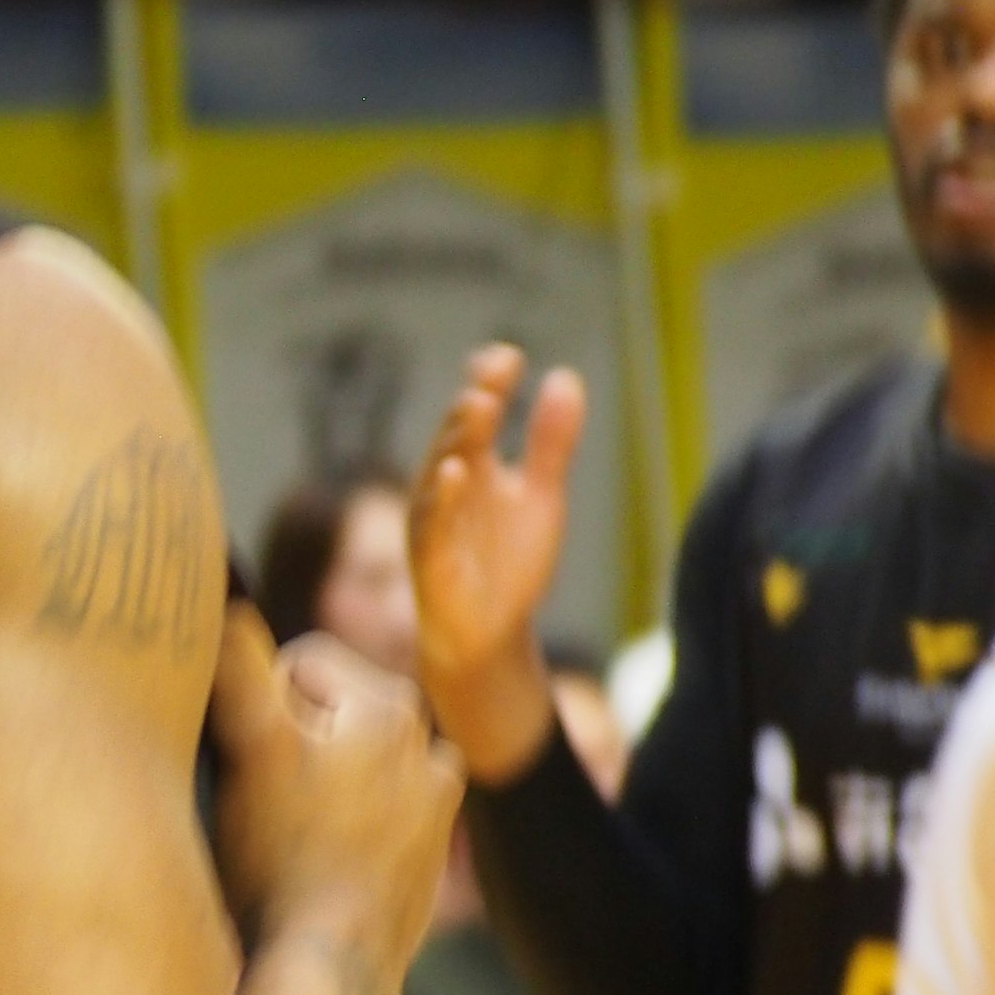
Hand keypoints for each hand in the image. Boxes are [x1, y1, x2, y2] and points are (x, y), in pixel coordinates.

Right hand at [210, 614, 463, 984]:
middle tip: (262, 808)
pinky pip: (368, 816)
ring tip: (288, 840)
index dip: (253, 708)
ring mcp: (433, 807)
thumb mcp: (248, 745)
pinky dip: (345, 829)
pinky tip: (318, 866)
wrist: (326, 976)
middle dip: (289, 746)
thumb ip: (237, 659)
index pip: (295, 665)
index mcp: (394, 706)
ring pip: (342, 766)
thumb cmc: (281, 860)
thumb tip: (227, 599)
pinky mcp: (426, 857)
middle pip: (323, 715)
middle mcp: (430, 747)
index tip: (244, 764)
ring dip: (316, 786)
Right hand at [410, 347, 585, 782]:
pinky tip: (454, 470)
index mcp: (473, 465)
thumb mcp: (540, 497)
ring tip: (479, 405)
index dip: (488, 384)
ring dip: (457, 438)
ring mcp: (435, 521)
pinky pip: (431, 523)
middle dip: (475, 403)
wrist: (489, 637)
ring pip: (439, 470)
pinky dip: (440, 496)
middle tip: (494, 374)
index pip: (477, 413)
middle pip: (458, 435)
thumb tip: (564, 377)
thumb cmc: (508, 564)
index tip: (509, 357)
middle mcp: (447, 486)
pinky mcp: (430, 558)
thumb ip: (550, 443)